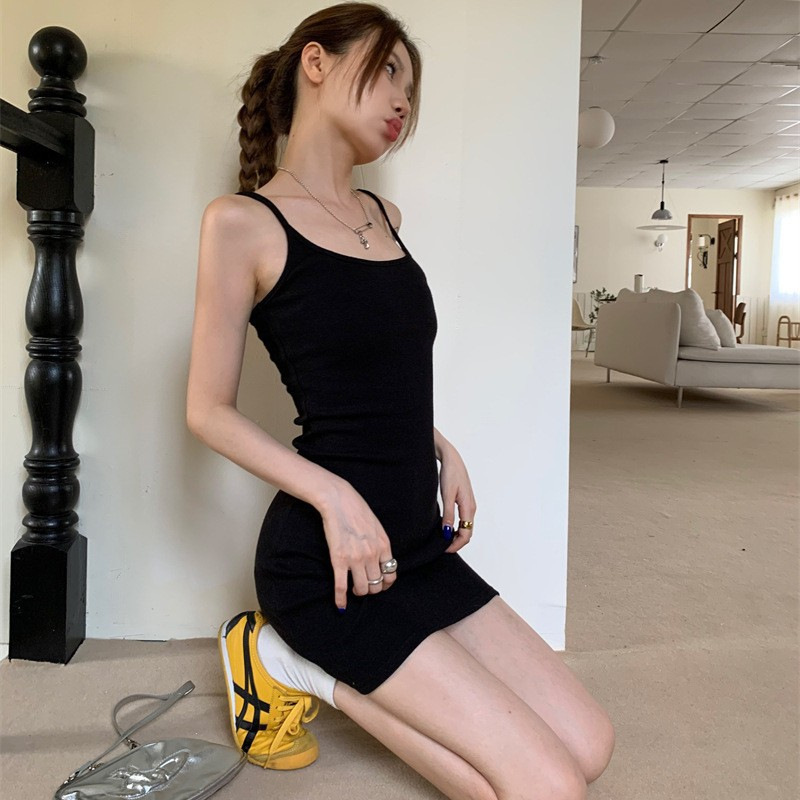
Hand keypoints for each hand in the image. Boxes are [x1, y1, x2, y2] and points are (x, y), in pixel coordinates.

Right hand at [317, 482, 396, 610]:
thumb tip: (381, 558)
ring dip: (358, 592)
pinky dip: (340, 599)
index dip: (386, 583)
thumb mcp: (376, 526)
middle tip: (365, 586)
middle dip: (371, 589)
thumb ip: (380, 544)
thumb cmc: (356, 510)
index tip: (380, 584)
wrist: (338, 500)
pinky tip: (340, 606)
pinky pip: (341, 586)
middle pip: (376, 584)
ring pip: (362, 589)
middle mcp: (372, 555)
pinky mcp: (338, 560)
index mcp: (383, 546)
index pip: (391, 574)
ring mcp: (355, 559)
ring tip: (354, 589)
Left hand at [438, 445, 475, 553]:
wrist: (451, 458)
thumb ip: (448, 514)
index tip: (443, 549)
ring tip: (442, 539)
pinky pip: (463, 520)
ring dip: (456, 536)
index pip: (466, 534)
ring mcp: (469, 505)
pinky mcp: (465, 501)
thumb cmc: (450, 473)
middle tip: (441, 547)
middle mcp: (472, 508)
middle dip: (456, 542)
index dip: (456, 545)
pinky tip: (445, 527)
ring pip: (465, 527)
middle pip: (467, 533)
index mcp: (469, 508)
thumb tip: (447, 532)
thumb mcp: (447, 495)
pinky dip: (456, 528)